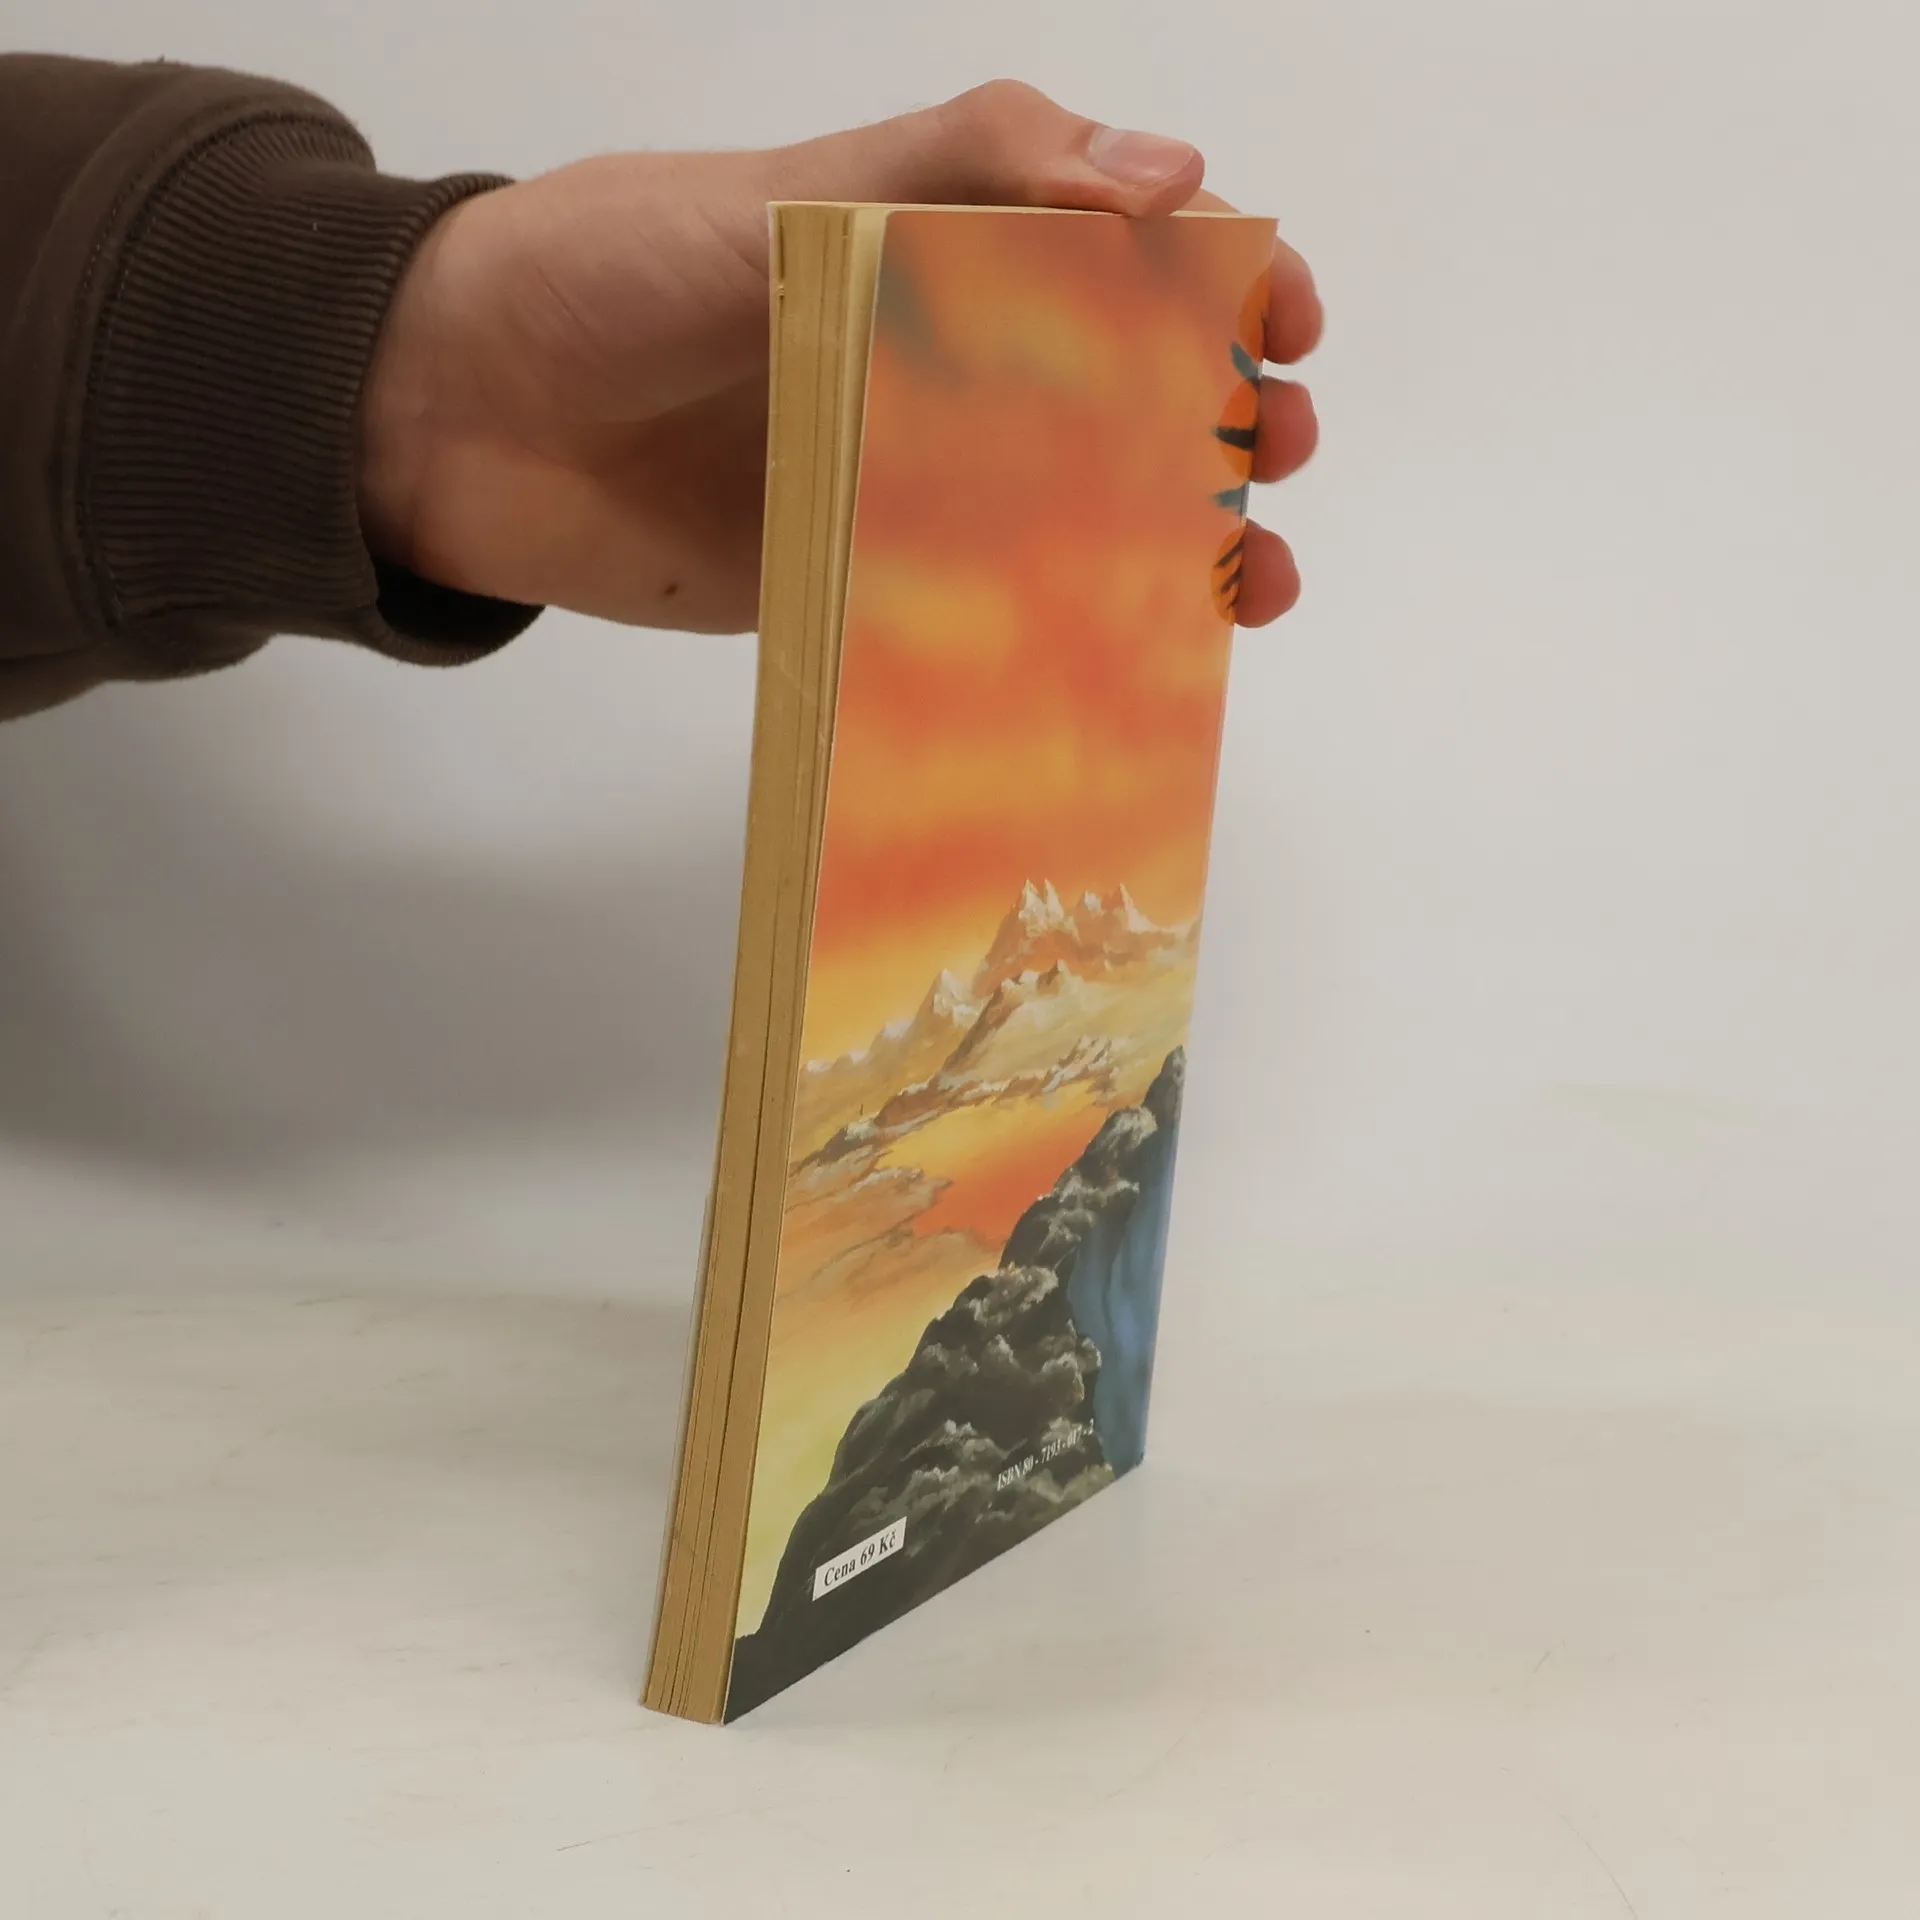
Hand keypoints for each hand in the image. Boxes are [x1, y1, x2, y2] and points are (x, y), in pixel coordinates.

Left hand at [358, 80, 1321, 632]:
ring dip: (1177, 546)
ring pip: (1074, 516)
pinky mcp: (851, 585)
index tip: (1280, 327)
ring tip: (1248, 582)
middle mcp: (935, 366)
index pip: (1122, 253)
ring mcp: (899, 484)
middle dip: (1224, 420)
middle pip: (1125, 394)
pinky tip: (1131, 663)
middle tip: (1272, 453)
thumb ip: (962, 166)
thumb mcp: (785, 187)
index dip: (1220, 283)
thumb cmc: (606, 270)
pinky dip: (1059, 642)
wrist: (446, 415)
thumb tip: (1167, 174)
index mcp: (937, 245)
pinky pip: (976, 618)